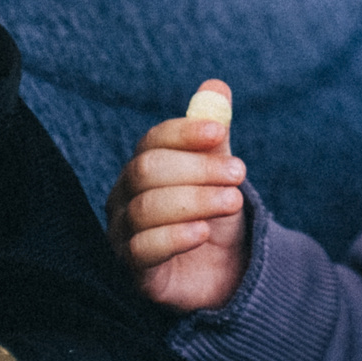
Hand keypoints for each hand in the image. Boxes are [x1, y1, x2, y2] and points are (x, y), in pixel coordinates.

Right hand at [105, 80, 250, 311]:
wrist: (226, 269)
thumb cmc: (216, 212)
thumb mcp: (221, 170)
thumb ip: (215, 133)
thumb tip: (216, 88)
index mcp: (143, 166)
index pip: (152, 141)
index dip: (184, 133)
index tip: (219, 132)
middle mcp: (124, 197)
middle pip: (147, 170)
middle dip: (196, 169)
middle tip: (238, 174)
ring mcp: (123, 235)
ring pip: (145, 209)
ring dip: (195, 201)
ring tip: (233, 201)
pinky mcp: (133, 272)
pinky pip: (141, 250)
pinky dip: (174, 238)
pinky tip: (202, 232)